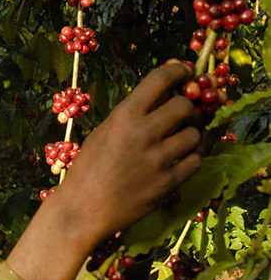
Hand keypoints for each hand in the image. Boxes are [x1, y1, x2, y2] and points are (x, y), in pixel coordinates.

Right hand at [58, 62, 201, 246]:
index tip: (184, 73)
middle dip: (187, 107)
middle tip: (181, 114)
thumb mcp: (106, 131)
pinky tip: (178, 159)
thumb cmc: (90, 166)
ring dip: (190, 134)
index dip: (178, 71)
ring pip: (195, 134)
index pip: (161, 79)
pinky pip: (196, 160)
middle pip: (186, 106)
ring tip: (176, 140)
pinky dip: (191, 157)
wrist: (84, 208)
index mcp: (124, 115)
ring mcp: (159, 159)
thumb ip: (134, 112)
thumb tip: (166, 90)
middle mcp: (144, 133)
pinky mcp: (169, 183)